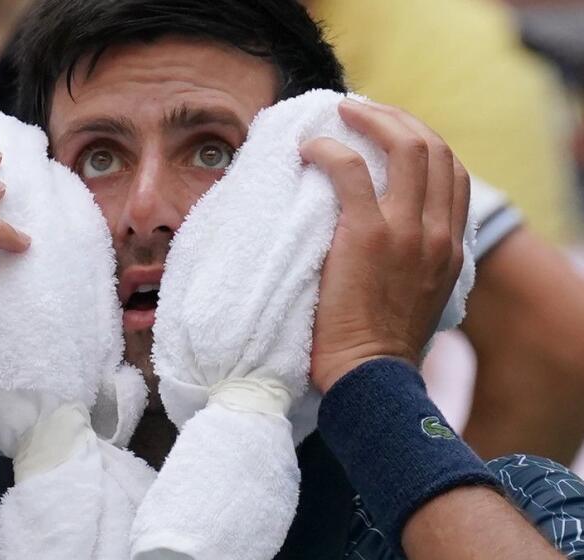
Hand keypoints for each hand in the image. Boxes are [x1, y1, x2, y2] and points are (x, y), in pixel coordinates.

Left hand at [302, 100, 469, 392]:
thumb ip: (418, 258)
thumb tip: (390, 230)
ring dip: (370, 120)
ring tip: (339, 113)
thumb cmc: (382, 341)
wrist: (370, 375)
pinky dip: (329, 151)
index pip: (453, 171)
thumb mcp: (420, 294)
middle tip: (362, 111)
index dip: (422, 140)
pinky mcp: (367, 235)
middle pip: (433, 147)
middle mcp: (438, 231)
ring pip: (403, 147)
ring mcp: (406, 230)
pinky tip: (309, 150)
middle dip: (397, 119)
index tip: (391, 131)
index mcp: (452, 244)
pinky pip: (350, 171)